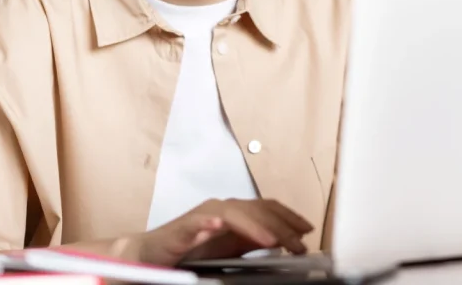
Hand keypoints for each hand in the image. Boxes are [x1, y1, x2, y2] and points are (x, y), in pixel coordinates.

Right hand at [133, 198, 314, 265]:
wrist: (153, 253)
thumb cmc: (191, 250)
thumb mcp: (230, 247)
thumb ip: (252, 241)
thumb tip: (283, 243)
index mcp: (235, 213)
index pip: (267, 208)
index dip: (289, 216)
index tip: (308, 229)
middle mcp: (222, 209)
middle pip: (256, 210)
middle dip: (280, 225)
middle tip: (299, 242)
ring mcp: (203, 216)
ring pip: (234, 213)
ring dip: (255, 226)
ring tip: (272, 241)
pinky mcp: (183, 227)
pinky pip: (198, 222)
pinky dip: (208, 223)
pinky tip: (219, 226)